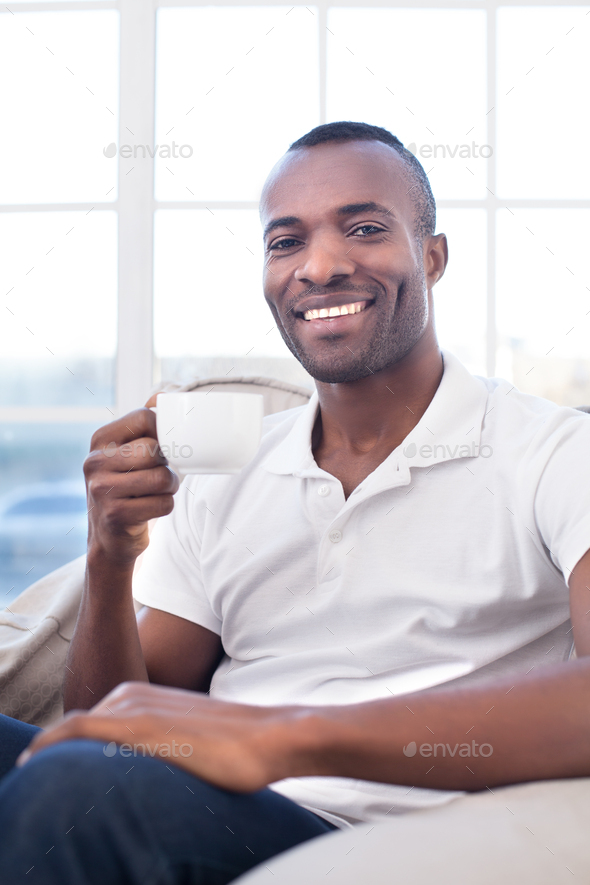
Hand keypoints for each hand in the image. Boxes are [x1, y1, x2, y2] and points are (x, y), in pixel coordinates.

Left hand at [17, 683, 314, 791]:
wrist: (268, 736)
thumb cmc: (234, 745)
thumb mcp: (185, 739)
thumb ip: (156, 743)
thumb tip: (149, 764)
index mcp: (139, 698)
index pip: (86, 725)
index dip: (64, 750)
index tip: (56, 774)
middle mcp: (130, 695)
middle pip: (75, 729)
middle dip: (56, 753)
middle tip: (41, 784)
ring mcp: (132, 706)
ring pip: (72, 730)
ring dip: (51, 751)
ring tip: (36, 780)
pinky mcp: (136, 723)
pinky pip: (77, 730)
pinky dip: (51, 743)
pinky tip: (35, 763)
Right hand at [84, 408, 179, 567]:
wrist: (109, 538)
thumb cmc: (128, 488)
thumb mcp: (127, 454)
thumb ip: (143, 427)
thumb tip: (163, 396)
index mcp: (100, 440)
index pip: (145, 417)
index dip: (164, 432)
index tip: (162, 447)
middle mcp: (95, 462)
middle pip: (156, 449)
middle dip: (167, 464)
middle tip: (159, 473)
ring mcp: (102, 490)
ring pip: (163, 478)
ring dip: (170, 487)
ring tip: (157, 492)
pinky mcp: (115, 515)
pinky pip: (164, 503)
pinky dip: (165, 507)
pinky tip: (150, 509)